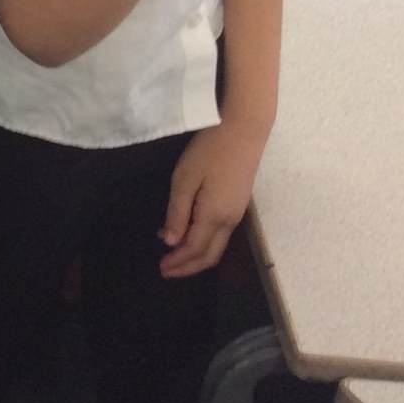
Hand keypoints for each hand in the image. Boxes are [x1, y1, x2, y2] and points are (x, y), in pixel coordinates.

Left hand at [160, 119, 267, 277]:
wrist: (243, 131)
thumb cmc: (209, 152)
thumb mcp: (185, 179)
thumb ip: (177, 213)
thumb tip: (170, 242)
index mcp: (214, 216)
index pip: (194, 249)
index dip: (178, 262)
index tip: (161, 269)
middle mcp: (230, 221)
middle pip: (210, 256)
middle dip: (188, 267)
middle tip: (167, 271)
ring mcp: (237, 214)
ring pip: (217, 247)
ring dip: (196, 256)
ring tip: (174, 257)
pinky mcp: (238, 205)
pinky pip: (221, 235)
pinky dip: (204, 242)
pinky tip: (188, 234)